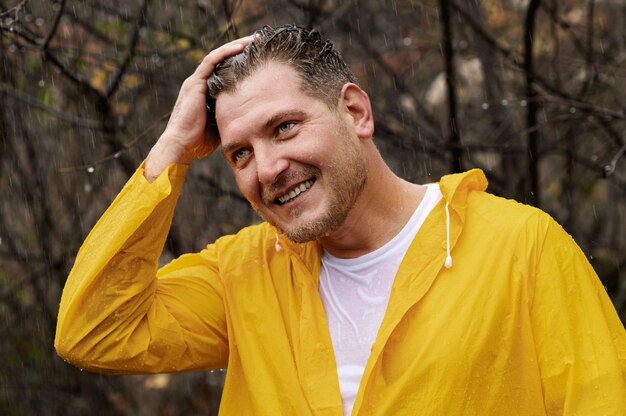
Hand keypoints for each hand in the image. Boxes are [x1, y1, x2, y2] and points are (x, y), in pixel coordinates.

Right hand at [144, 35, 254, 181]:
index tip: (257, 58)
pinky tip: (240, 47)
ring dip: (235, 46)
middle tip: (258, 43)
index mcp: (204, 93)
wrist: (181, 145)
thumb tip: (251, 117)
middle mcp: (199, 83)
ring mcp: (196, 82)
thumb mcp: (220, 124)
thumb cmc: (199, 141)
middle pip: (221, 60)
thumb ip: (231, 115)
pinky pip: (211, 61)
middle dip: (240, 50)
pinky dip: (226, 52)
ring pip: (217, 56)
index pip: (223, 71)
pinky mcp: (195, 83)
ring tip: (252, 40)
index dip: (239, 62)